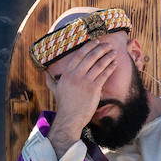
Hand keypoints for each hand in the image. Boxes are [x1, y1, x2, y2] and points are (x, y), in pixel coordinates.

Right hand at [47, 39, 118, 153]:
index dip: (89, 46)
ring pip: (99, 65)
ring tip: (113, 52)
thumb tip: (45, 74)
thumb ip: (51, 80)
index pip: (79, 55)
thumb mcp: (55, 90)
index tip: (96, 42)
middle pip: (90, 57)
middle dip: (101, 49)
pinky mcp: (94, 89)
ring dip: (108, 57)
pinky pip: (104, 75)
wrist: (69, 119)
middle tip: (108, 45)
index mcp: (67, 73)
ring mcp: (85, 82)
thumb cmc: (63, 105)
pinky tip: (114, 64)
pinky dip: (110, 68)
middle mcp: (75, 75)